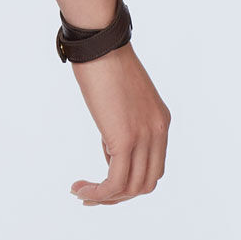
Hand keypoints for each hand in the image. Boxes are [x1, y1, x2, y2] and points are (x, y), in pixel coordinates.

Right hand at [66, 42, 169, 203]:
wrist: (98, 42)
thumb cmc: (102, 58)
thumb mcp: (121, 94)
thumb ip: (123, 117)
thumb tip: (111, 137)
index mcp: (160, 121)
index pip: (153, 166)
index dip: (130, 178)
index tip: (104, 177)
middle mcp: (158, 132)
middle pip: (146, 182)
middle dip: (119, 194)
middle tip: (94, 194)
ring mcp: (144, 137)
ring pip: (132, 187)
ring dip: (106, 197)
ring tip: (82, 193)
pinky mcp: (125, 139)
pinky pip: (115, 182)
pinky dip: (98, 193)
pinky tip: (80, 190)